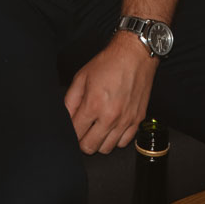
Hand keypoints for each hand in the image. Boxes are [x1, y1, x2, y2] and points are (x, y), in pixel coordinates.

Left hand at [63, 34, 157, 154]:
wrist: (135, 54)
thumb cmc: (109, 63)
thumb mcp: (81, 77)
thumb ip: (70, 100)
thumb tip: (66, 118)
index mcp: (94, 105)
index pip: (76, 134)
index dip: (71, 133)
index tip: (73, 128)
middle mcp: (110, 116)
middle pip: (90, 147)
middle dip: (82, 141)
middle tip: (83, 131)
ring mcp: (126, 120)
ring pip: (107, 148)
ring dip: (99, 142)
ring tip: (97, 129)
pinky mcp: (138, 119)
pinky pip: (124, 142)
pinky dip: (116, 139)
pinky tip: (112, 128)